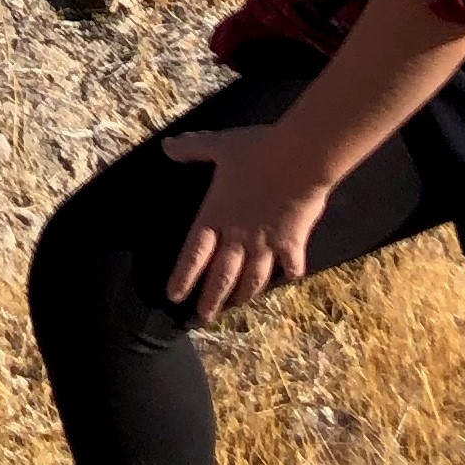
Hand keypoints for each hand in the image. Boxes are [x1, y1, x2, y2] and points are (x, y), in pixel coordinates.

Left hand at [160, 123, 332, 321]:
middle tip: (203, 319)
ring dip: (244, 294)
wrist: (298, 159)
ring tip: (238, 306)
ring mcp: (267, 243)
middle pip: (222, 275)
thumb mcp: (218, 146)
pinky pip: (291, 264)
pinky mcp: (293, 242)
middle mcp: (239, 236)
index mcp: (216, 216)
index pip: (194, 255)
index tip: (175, 297)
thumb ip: (193, 148)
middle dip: (211, 299)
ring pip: (253, 277)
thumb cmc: (255, 151)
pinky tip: (289, 280)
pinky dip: (289, 273)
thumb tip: (166, 147)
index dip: (184, 277)